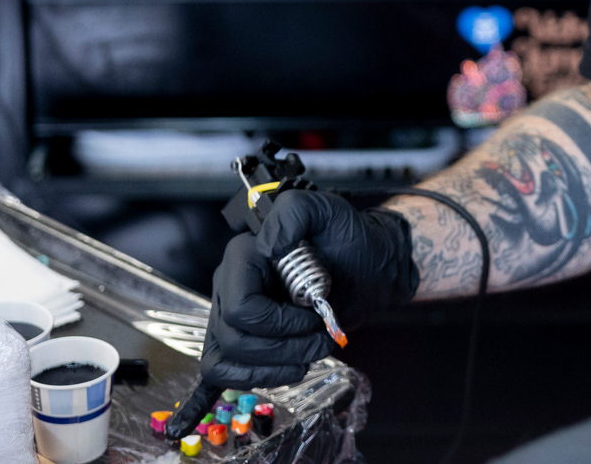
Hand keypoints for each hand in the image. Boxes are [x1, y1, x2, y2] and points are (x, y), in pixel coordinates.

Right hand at [205, 193, 416, 390]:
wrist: (367, 267)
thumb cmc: (349, 240)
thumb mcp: (329, 211)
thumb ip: (295, 211)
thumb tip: (267, 248)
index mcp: (242, 256)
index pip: (241, 308)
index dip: (278, 323)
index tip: (312, 314)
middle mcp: (229, 285)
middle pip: (235, 339)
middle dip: (284, 348)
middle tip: (319, 338)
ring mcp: (231, 314)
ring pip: (228, 360)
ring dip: (275, 367)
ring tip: (311, 352)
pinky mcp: (241, 338)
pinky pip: (223, 371)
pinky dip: (256, 378)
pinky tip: (290, 367)